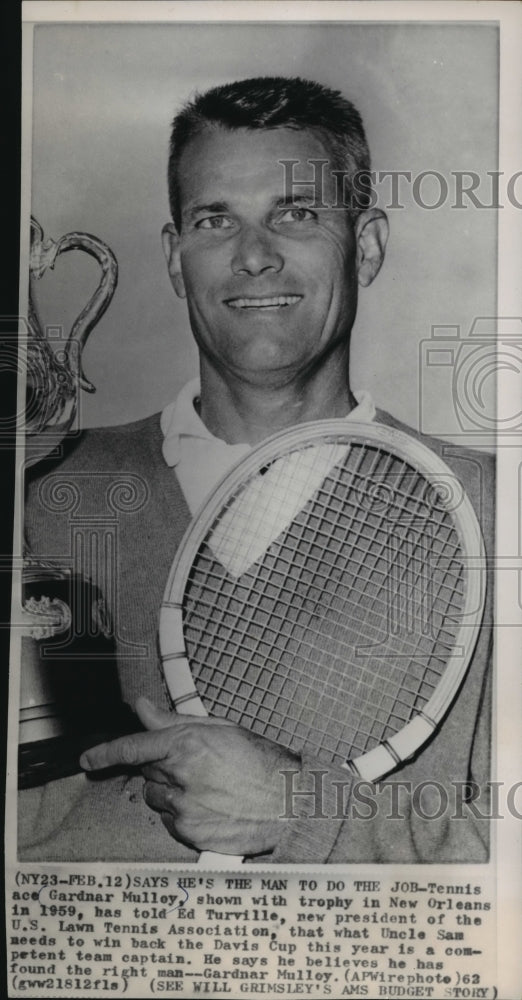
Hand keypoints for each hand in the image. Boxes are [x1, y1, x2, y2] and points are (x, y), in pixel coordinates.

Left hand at [80, 697, 299, 854]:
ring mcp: (184, 809)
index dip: (106, 753)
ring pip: (156, 798)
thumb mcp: (220, 730)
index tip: (88, 759)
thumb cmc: (261, 763)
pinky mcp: (190, 834)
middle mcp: (181, 778)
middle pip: (148, 773)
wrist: (290, 804)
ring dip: (172, 792)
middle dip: (164, 767)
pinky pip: (170, 822)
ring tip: (208, 789)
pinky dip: (183, 815)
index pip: (133, 748)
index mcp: (186, 746)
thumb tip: (142, 708)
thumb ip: (174, 721)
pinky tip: (211, 807)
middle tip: (197, 766)